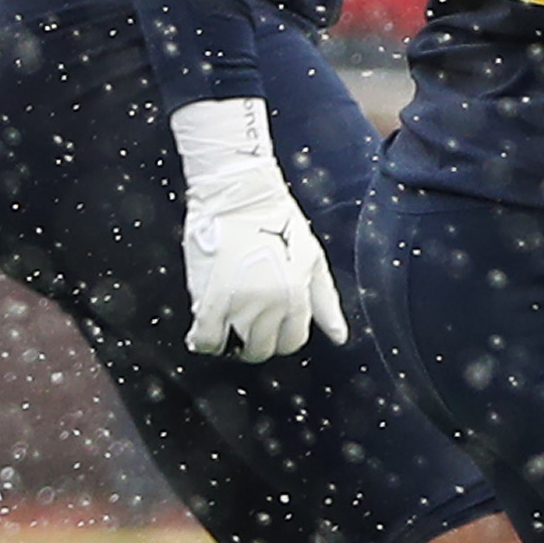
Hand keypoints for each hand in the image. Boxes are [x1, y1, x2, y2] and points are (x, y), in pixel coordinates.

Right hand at [169, 98, 346, 361]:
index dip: (279, 335)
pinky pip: (206, 340)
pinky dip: (204, 341)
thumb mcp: (312, 258)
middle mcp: (271, 304)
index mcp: (297, 295)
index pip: (291, 341)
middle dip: (255, 340)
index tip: (268, 325)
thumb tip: (339, 336)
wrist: (237, 194)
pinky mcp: (210, 297)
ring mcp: (240, 302)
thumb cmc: (275, 219)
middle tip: (244, 321)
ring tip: (225, 320)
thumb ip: (325, 301)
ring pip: (234, 347)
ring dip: (229, 340)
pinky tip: (204, 330)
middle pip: (262, 348)